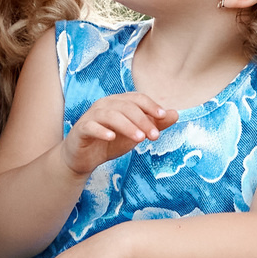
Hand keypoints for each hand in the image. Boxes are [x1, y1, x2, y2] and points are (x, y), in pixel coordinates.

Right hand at [61, 92, 175, 176]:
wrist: (84, 158)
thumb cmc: (110, 142)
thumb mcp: (135, 134)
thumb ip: (154, 124)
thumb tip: (175, 113)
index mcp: (119, 102)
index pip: (137, 98)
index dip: (151, 106)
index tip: (163, 117)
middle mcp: (105, 104)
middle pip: (126, 106)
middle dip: (142, 120)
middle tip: (154, 136)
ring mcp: (91, 116)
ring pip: (110, 115)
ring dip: (127, 125)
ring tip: (139, 139)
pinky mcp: (81, 129)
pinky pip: (91, 126)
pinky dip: (101, 130)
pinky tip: (111, 137)